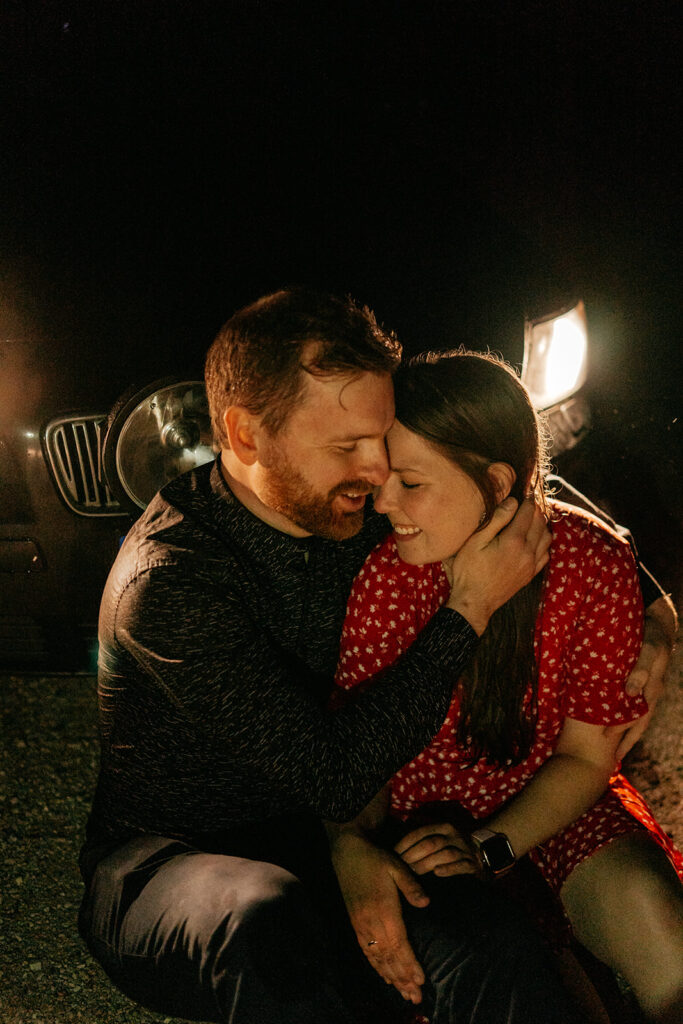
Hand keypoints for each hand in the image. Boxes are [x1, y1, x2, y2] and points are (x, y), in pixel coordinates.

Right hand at [329, 830, 427, 1003]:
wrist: (347, 851)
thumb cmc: (375, 857)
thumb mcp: (396, 865)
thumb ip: (411, 885)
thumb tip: (426, 903)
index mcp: (383, 910)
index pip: (398, 945)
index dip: (409, 965)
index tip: (421, 980)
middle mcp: (370, 922)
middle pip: (388, 958)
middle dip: (403, 979)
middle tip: (416, 998)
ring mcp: (360, 924)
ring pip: (377, 958)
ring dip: (391, 977)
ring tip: (404, 993)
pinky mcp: (355, 922)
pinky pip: (366, 951)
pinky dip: (376, 966)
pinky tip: (385, 976)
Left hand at [395, 822, 480, 877]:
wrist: (482, 853)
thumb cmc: (451, 846)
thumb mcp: (439, 835)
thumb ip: (422, 835)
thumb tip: (398, 840)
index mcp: (443, 826)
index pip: (420, 832)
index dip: (405, 843)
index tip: (394, 855)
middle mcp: (455, 835)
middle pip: (431, 843)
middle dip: (414, 855)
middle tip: (402, 867)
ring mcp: (465, 849)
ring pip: (445, 854)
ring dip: (427, 863)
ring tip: (414, 873)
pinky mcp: (472, 865)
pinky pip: (461, 866)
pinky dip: (448, 869)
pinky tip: (437, 873)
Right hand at [446, 497, 550, 634]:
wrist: (474, 602)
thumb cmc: (469, 571)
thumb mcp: (475, 542)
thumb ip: (496, 520)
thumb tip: (513, 502)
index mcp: (513, 541)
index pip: (528, 513)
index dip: (527, 500)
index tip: (525, 492)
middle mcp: (527, 552)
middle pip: (540, 523)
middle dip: (536, 510)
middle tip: (528, 502)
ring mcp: (531, 565)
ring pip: (547, 538)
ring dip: (542, 525)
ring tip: (531, 518)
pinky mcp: (530, 574)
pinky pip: (546, 554)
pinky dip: (543, 543)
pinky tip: (534, 540)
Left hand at [617, 595, 677, 758]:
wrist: (660, 621)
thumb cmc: (652, 634)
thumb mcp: (648, 649)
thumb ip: (640, 670)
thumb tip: (630, 694)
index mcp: (653, 689)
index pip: (636, 718)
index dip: (622, 730)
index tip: (606, 741)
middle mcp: (652, 693)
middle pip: (638, 723)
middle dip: (625, 739)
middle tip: (612, 757)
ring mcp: (649, 689)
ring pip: (638, 716)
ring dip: (627, 730)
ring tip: (614, 746)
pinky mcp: (644, 682)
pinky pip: (636, 704)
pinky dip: (626, 714)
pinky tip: (616, 718)